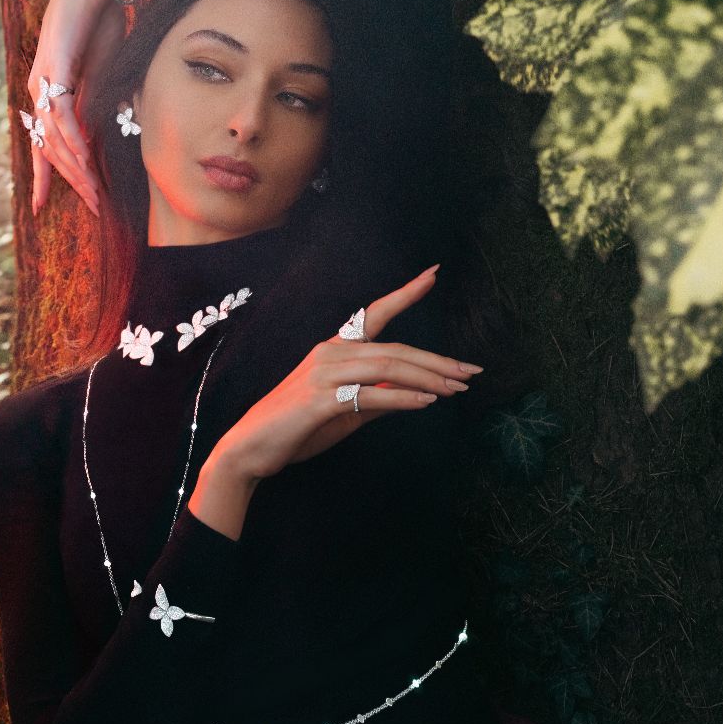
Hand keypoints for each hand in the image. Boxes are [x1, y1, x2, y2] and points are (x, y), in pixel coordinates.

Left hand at [26, 0, 139, 216]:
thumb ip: (92, 106)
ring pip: (57, 139)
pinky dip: (74, 141)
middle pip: (50, 149)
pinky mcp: (54, 71)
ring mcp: (42, 82)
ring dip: (77, 169)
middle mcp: (37, 91)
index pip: (43, 144)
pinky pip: (63, 117)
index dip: (42, 177)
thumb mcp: (99, 75)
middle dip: (69, 182)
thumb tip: (90, 139)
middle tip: (90, 207)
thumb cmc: (99, 23)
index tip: (39, 207)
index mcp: (46, 93)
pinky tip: (86, 160)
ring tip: (94, 192)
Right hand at [213, 265, 482, 483]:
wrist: (251, 449)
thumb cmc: (297, 429)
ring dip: (429, 379)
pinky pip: (371, 395)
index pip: (374, 314)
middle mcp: (330, 353)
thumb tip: (415, 394)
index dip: (405, 294)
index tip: (433, 274)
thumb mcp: (344, 412)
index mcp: (334, 349)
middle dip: (437, 360)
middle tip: (471, 371)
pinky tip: (427, 402)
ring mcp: (324, 374)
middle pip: (395, 349)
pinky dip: (403, 398)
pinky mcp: (320, 399)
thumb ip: (376, 399)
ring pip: (388, 368)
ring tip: (458, 389)